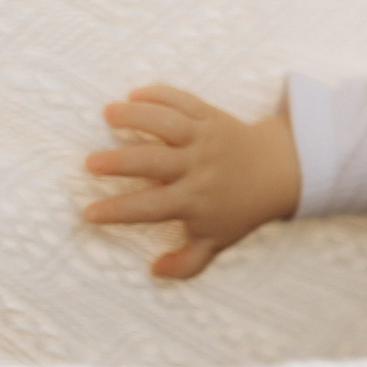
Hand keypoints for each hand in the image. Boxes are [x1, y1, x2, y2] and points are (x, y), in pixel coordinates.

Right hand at [83, 84, 301, 279]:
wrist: (277, 171)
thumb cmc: (238, 209)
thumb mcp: (217, 241)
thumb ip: (187, 263)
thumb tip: (155, 271)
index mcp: (194, 200)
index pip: (150, 207)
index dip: (119, 211)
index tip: (89, 212)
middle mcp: (197, 168)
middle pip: (153, 162)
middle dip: (119, 161)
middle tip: (90, 162)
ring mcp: (204, 139)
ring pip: (166, 123)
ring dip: (135, 116)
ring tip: (107, 114)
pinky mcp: (210, 116)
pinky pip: (183, 101)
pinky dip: (159, 94)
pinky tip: (134, 95)